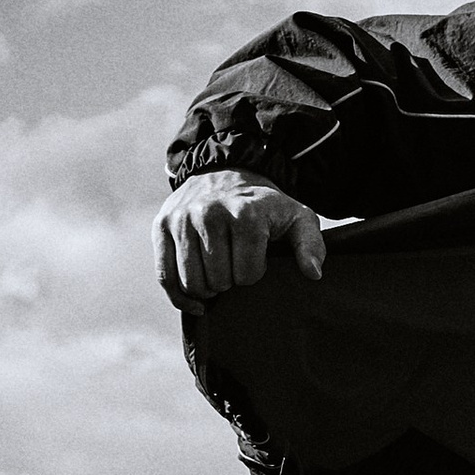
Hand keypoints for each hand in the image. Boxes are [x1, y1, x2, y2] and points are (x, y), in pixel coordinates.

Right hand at [153, 171, 326, 305]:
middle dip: (229, 281)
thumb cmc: (265, 205)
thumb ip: (311, 244)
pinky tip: (196, 302)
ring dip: (207, 288)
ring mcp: (182, 219)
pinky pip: (165, 277)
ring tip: (218, 273)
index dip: (253, 275)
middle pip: (218, 281)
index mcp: (245, 213)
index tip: (255, 260)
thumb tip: (313, 273)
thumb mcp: (297, 217)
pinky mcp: (162, 226)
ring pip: (192, 282)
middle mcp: (209, 213)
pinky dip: (180, 297)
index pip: (247, 275)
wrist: (226, 171)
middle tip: (234, 265)